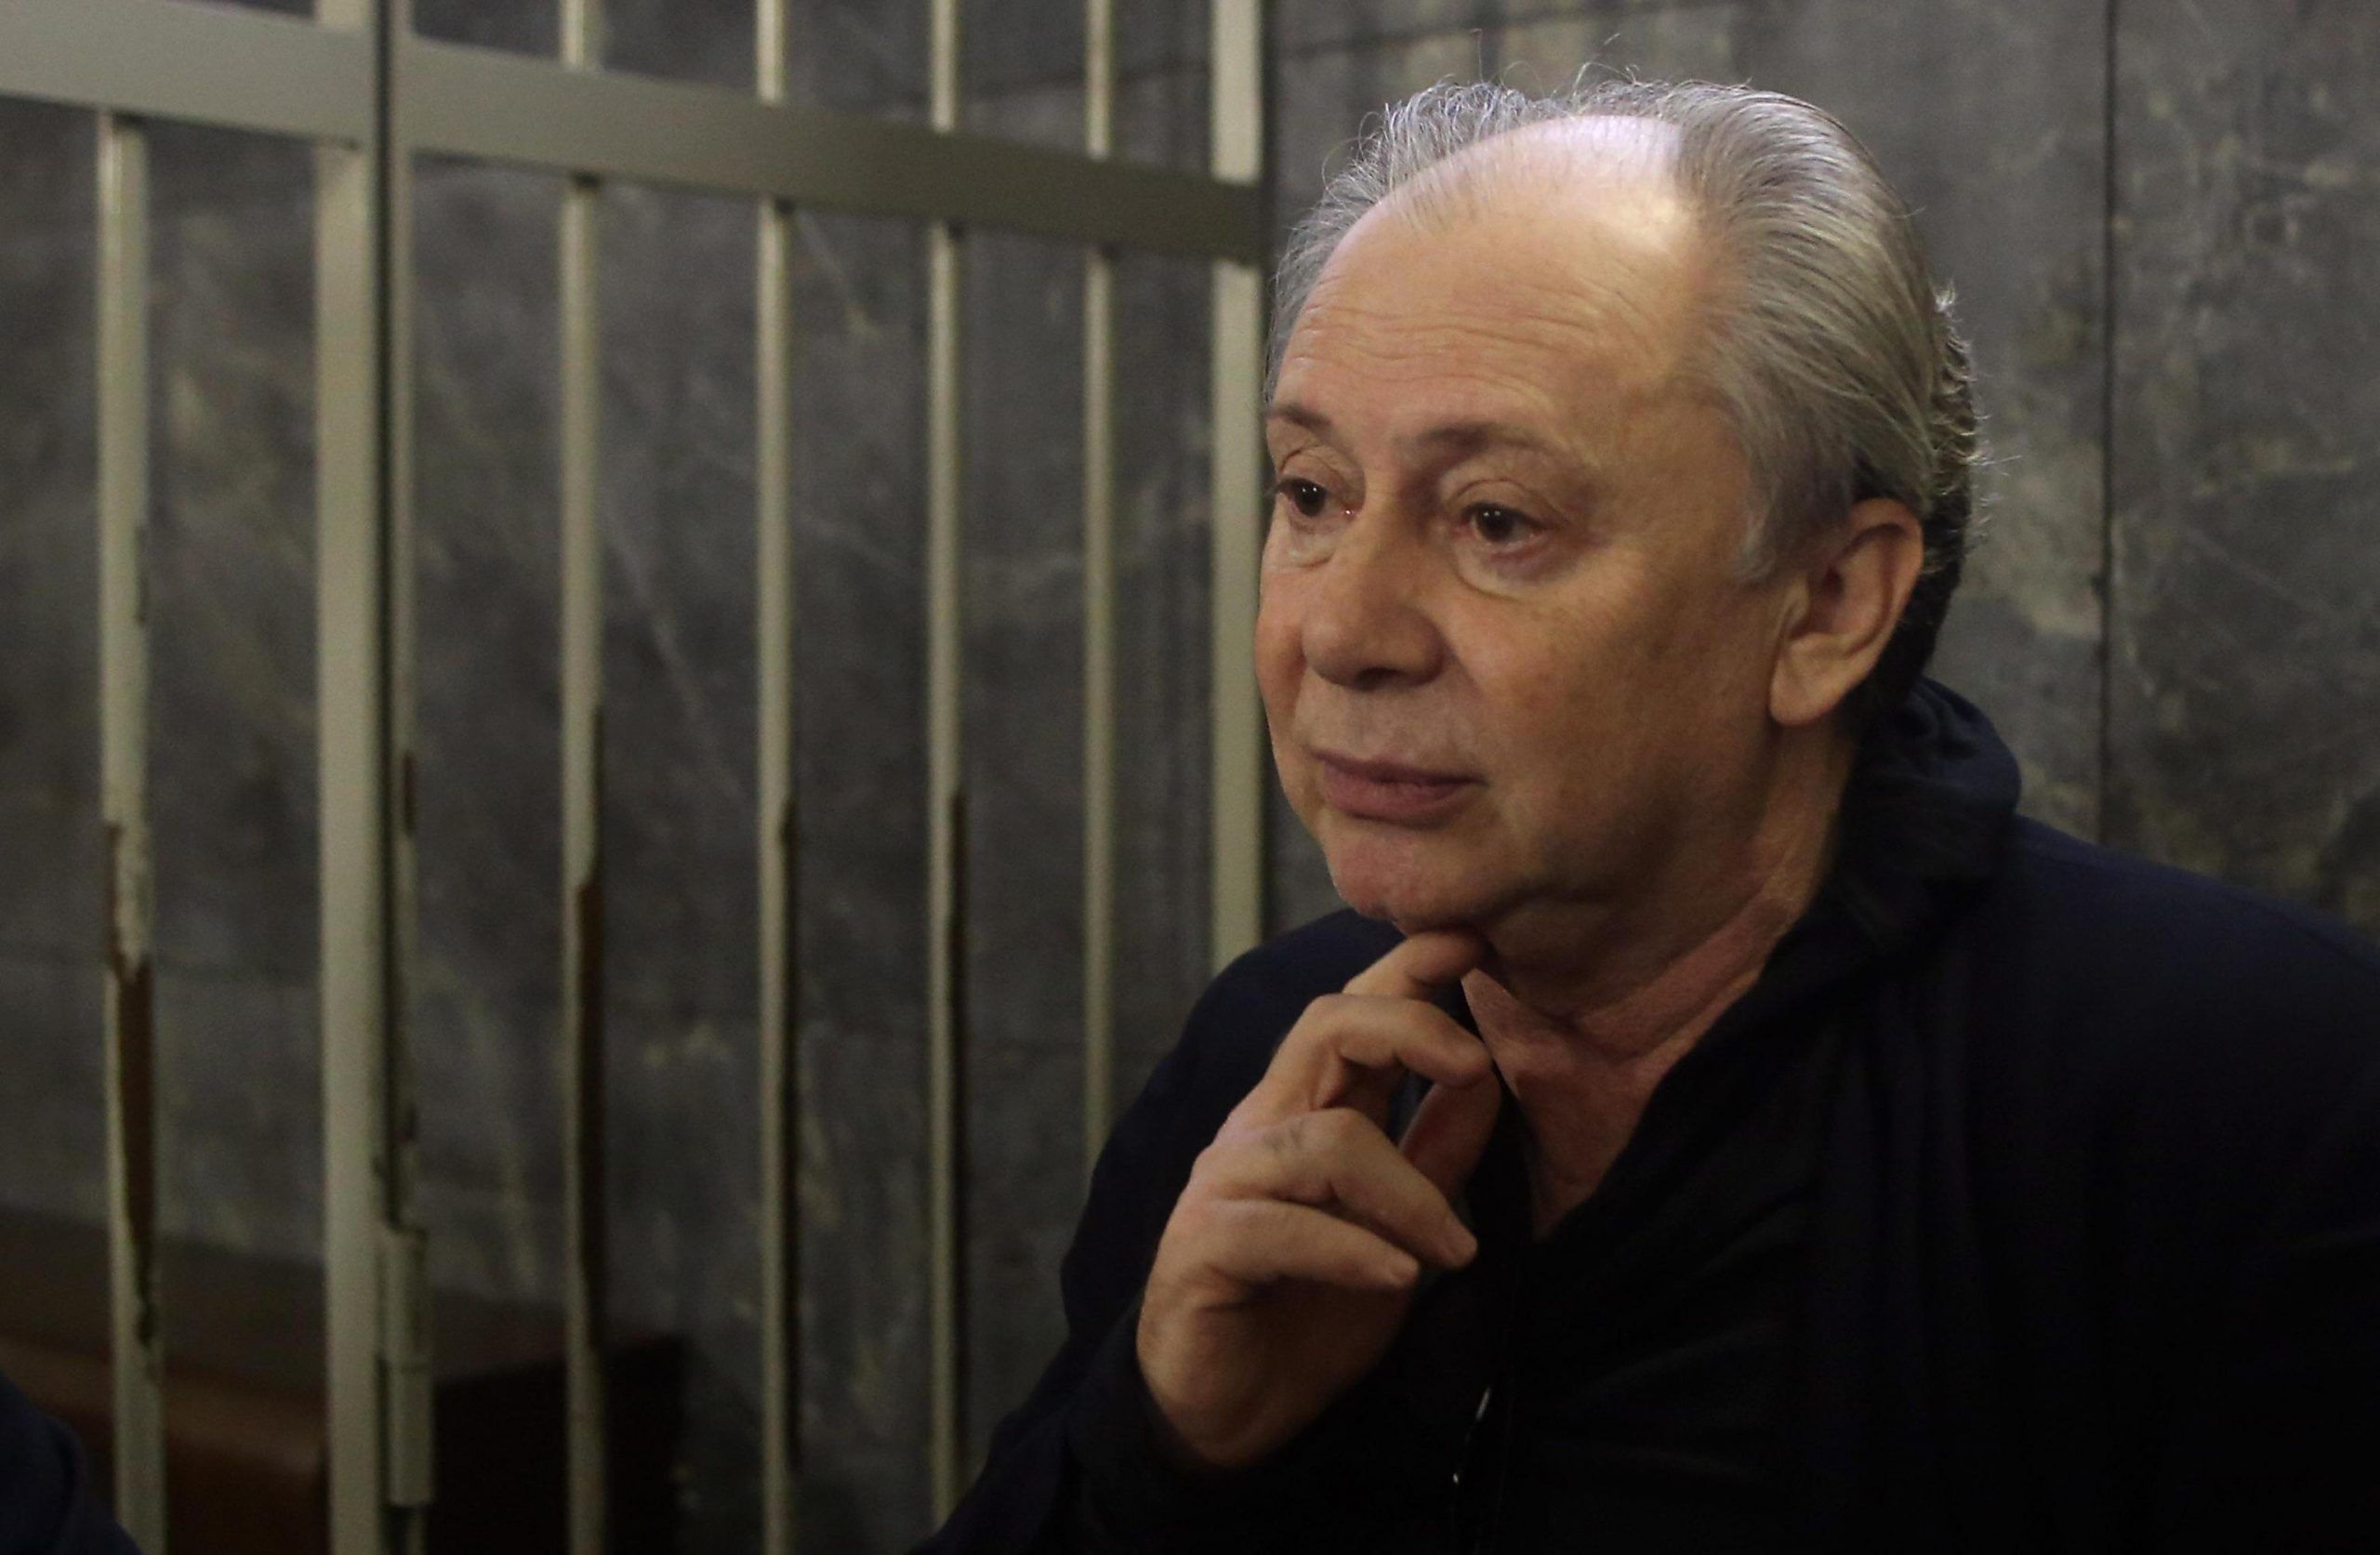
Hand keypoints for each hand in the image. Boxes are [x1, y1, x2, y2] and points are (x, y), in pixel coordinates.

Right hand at [1135, 928, 1502, 1469]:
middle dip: (1411, 1029)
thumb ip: (1435, 1156)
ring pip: (1326, 1139)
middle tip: (1479, 1069)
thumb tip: (1489, 1082)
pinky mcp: (1203, 1248)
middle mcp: (1259, 1132)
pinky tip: (1397, 1276)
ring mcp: (1225, 1186)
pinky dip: (1352, 1248)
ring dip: (1409, 1192)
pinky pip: (1284, 1226)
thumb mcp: (1399, 1228)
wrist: (1228, 1420)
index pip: (1350, 1015)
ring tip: (1454, 1250)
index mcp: (1303, 1113)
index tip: (1472, 938)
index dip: (1406, 969)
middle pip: (1325, 1030)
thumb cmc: (1309, 1314)